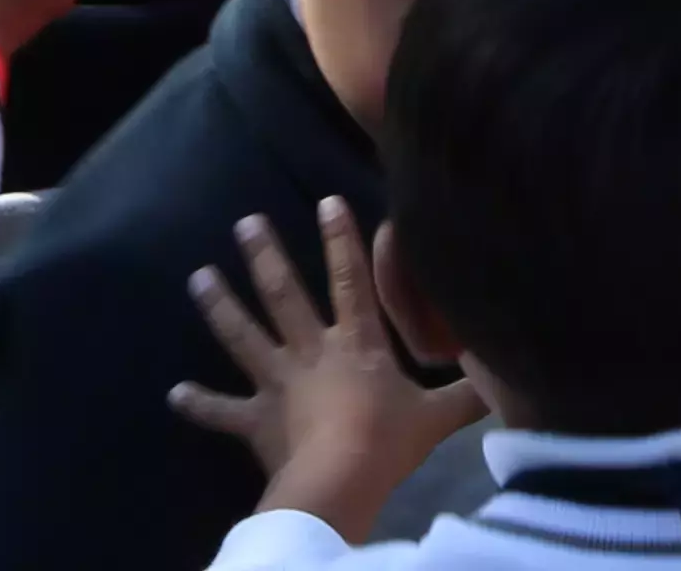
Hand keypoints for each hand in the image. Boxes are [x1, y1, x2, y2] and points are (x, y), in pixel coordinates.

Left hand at [170, 199, 479, 538]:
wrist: (341, 480)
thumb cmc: (388, 442)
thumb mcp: (438, 417)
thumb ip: (469, 395)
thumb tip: (506, 379)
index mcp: (358, 344)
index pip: (352, 281)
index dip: (341, 240)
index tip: (327, 199)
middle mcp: (312, 352)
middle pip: (285, 296)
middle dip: (266, 257)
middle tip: (245, 222)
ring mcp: (278, 384)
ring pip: (245, 337)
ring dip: (221, 307)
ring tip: (198, 278)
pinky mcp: (256, 420)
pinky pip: (224, 412)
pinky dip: (200, 404)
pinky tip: (175, 393)